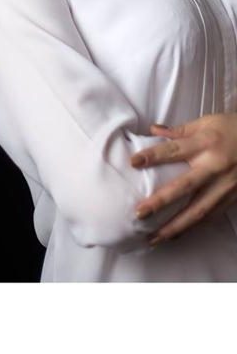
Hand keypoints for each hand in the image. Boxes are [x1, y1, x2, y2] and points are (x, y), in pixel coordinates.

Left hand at [130, 112, 236, 245]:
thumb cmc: (232, 128)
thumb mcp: (207, 122)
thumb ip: (179, 130)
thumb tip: (153, 130)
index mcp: (206, 143)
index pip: (175, 150)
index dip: (154, 156)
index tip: (134, 162)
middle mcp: (215, 166)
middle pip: (185, 187)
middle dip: (161, 202)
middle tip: (139, 213)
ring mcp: (225, 186)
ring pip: (198, 211)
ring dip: (175, 226)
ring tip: (154, 238)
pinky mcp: (232, 199)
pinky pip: (210, 217)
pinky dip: (192, 228)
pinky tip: (176, 236)